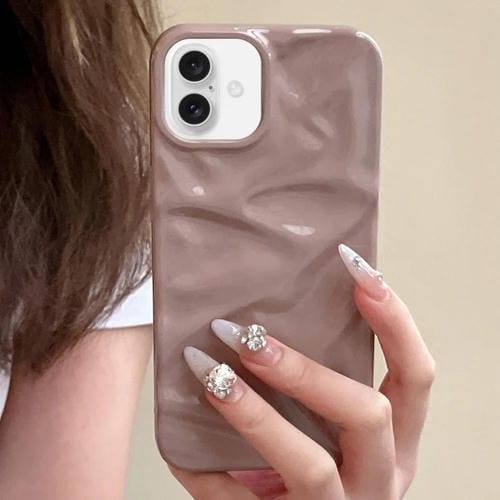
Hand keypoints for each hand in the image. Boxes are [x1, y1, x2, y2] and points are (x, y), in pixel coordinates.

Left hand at [171, 245, 434, 498]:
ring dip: (254, 413)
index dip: (393, 320)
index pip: (415, 376)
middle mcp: (379, 478)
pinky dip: (207, 470)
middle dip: (306, 370)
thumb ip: (317, 381)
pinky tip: (180, 445)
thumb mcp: (332, 427)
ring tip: (211, 374)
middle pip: (370, 415)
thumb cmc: (310, 469)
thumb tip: (261, 312)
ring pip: (311, 464)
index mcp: (395, 442)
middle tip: (248, 335)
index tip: (353, 268)